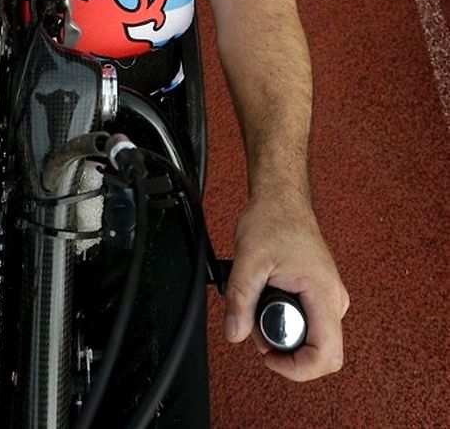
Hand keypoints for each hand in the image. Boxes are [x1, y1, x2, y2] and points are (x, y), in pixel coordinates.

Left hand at [224, 193, 348, 380]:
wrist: (281, 199)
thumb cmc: (273, 220)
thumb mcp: (249, 259)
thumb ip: (240, 299)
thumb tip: (234, 334)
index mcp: (324, 294)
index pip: (327, 356)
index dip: (297, 369)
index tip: (269, 358)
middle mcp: (335, 300)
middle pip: (320, 352)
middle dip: (285, 350)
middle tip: (255, 325)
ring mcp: (329, 297)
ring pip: (313, 338)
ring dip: (282, 333)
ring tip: (259, 306)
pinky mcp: (320, 293)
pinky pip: (309, 323)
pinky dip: (284, 320)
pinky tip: (268, 301)